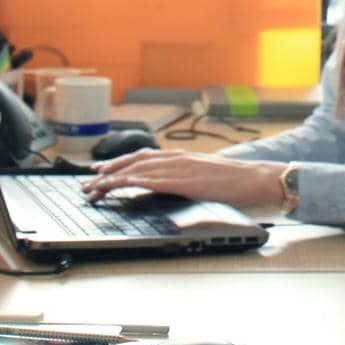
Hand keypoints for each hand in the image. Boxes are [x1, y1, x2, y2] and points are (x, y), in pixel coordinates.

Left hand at [80, 149, 283, 207]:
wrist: (255, 178)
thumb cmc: (235, 181)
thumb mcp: (206, 176)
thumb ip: (187, 177)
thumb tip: (173, 186)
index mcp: (181, 157)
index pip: (143, 157)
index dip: (119, 162)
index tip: (102, 170)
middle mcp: (176, 158)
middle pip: (133, 162)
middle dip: (108, 171)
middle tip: (89, 181)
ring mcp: (179, 168)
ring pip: (135, 170)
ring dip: (111, 179)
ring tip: (94, 188)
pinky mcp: (183, 181)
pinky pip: (149, 180)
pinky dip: (128, 182)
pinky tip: (116, 187)